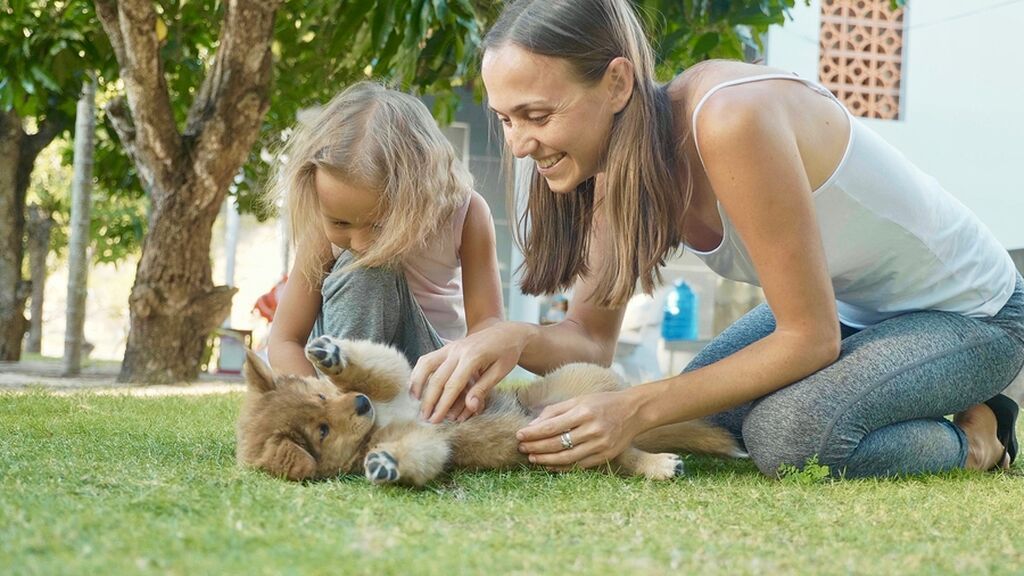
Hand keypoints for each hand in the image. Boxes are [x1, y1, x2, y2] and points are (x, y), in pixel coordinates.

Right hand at [410, 322, 530, 422]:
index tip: (436, 420)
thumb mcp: (500, 372)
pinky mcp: (447, 347)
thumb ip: (483, 389)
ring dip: (417, 383)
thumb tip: (470, 407)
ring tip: (415, 402)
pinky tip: (416, 385)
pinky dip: (419, 371)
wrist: (507, 332)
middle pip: (437, 378)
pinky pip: (428, 358)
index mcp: (472, 357)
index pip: (453, 385)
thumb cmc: (506, 353)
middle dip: (429, 400)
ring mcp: (451, 347)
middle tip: (424, 418)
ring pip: (426, 364)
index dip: (443, 404)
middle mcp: (457, 350)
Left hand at [516, 390, 641, 469]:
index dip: (533, 433)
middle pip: (557, 443)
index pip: (551, 427)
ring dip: (546, 460)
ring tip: (533, 458)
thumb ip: (555, 411)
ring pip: (567, 458)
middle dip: (536, 447)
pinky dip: (563, 467)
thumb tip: (532, 425)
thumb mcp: (579, 400)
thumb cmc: (602, 402)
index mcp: (584, 412)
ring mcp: (600, 445)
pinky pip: (579, 465)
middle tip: (522, 448)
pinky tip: (550, 465)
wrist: (634, 411)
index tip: (519, 435)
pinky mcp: (605, 456)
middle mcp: (592, 429)